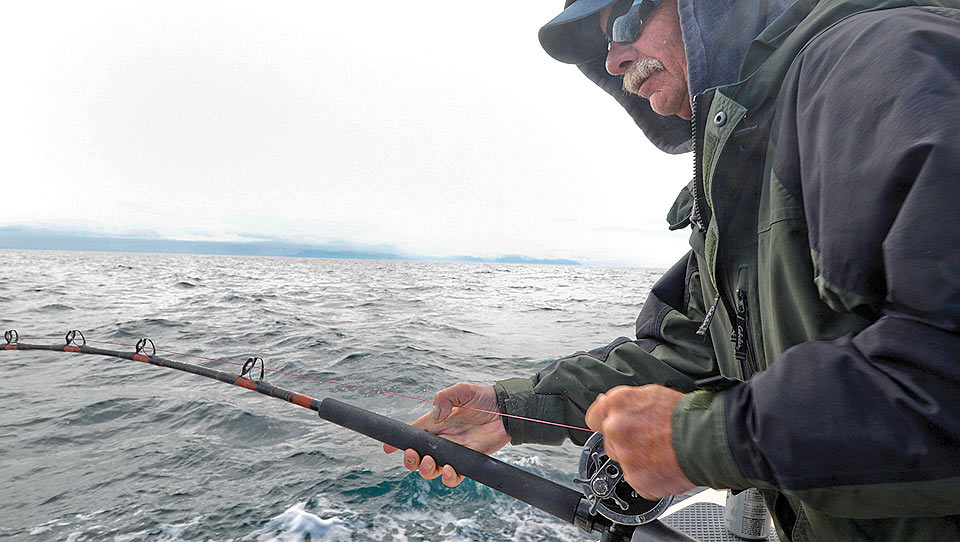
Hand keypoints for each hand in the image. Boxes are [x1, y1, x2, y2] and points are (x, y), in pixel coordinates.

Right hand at [383, 383, 510, 486]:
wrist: (508, 410)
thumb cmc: (484, 398)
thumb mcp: (462, 390)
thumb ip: (445, 397)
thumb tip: (435, 416)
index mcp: (435, 422)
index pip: (412, 434)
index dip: (398, 442)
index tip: (387, 448)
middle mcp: (442, 439)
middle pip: (417, 457)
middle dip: (410, 460)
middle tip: (414, 455)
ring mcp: (454, 452)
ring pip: (432, 470)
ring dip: (426, 470)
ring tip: (432, 462)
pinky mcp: (469, 462)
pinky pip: (454, 477)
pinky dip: (449, 478)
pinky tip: (449, 470)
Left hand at [585, 384, 693, 498]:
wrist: (708, 440)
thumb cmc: (686, 415)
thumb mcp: (652, 393)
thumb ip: (625, 403)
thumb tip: (607, 405)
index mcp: (618, 403)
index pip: (594, 418)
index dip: (606, 423)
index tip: (614, 428)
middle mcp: (616, 427)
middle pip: (610, 441)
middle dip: (626, 442)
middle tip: (650, 440)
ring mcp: (624, 454)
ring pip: (623, 461)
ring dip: (637, 460)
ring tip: (661, 453)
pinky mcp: (635, 478)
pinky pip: (637, 479)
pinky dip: (649, 477)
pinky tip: (664, 465)